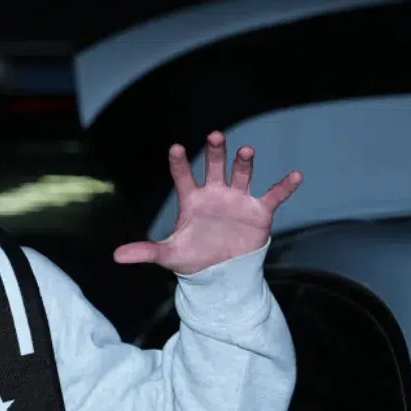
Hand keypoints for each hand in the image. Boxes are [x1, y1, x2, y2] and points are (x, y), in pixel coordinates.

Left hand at [114, 131, 301, 275]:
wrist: (220, 273)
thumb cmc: (193, 259)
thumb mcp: (168, 255)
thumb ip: (145, 252)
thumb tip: (116, 256)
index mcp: (192, 199)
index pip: (183, 176)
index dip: (180, 163)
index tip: (176, 148)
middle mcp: (216, 193)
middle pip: (215, 166)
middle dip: (216, 151)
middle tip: (215, 137)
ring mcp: (238, 200)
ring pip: (242, 175)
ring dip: (244, 163)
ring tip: (246, 151)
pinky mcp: (259, 212)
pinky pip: (274, 195)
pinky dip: (285, 186)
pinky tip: (295, 176)